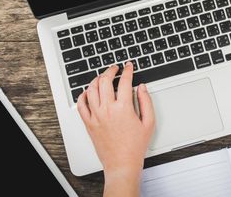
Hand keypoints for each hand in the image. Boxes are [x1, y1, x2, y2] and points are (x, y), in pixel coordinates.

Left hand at [77, 62, 154, 196]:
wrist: (122, 164)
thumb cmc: (135, 146)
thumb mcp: (149, 123)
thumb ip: (146, 101)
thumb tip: (142, 87)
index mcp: (123, 108)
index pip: (124, 81)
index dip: (128, 70)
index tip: (129, 66)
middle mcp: (107, 110)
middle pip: (105, 81)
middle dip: (110, 70)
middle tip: (115, 68)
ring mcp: (96, 116)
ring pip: (91, 90)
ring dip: (97, 79)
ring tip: (102, 77)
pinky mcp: (89, 123)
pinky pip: (81, 105)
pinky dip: (83, 95)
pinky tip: (88, 92)